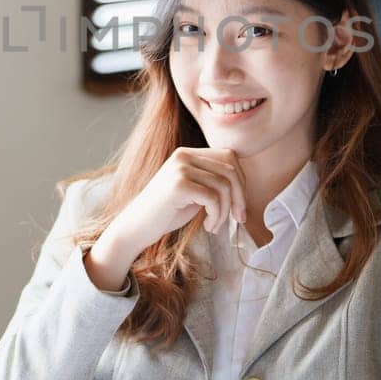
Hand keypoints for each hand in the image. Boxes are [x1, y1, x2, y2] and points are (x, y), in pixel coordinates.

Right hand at [109, 146, 247, 258]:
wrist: (137, 226)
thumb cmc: (166, 212)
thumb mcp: (194, 191)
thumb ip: (213, 182)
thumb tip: (243, 187)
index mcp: (188, 153)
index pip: (229, 157)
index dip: (241, 182)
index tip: (239, 207)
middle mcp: (184, 155)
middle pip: (231, 170)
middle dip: (239, 197)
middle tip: (238, 218)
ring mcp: (180, 168)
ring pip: (224, 186)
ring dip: (225, 211)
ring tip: (215, 225)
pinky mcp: (179, 185)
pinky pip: (213, 198)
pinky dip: (217, 216)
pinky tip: (208, 226)